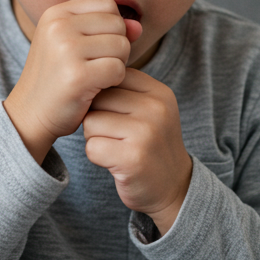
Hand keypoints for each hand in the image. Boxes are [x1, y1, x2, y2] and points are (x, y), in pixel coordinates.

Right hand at [4, 0, 138, 161]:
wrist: (29, 114)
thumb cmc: (57, 77)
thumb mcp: (75, 44)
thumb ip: (108, 29)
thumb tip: (138, 26)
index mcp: (56, 13)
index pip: (107, 4)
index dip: (111, 27)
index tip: (95, 47)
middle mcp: (58, 26)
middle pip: (117, 24)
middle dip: (116, 46)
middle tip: (95, 65)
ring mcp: (66, 50)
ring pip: (121, 46)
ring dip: (117, 64)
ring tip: (94, 76)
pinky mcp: (77, 75)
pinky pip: (118, 69)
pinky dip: (114, 82)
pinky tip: (95, 88)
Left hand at [83, 67, 192, 234]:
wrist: (173, 188)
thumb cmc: (150, 145)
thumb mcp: (149, 110)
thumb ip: (123, 90)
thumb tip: (86, 72)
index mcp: (158, 92)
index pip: (110, 77)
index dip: (103, 98)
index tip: (118, 116)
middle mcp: (155, 108)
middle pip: (96, 99)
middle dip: (97, 119)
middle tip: (118, 137)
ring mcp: (146, 133)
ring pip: (90, 123)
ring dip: (95, 139)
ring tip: (118, 148)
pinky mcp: (133, 158)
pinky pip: (91, 147)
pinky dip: (97, 157)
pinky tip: (115, 162)